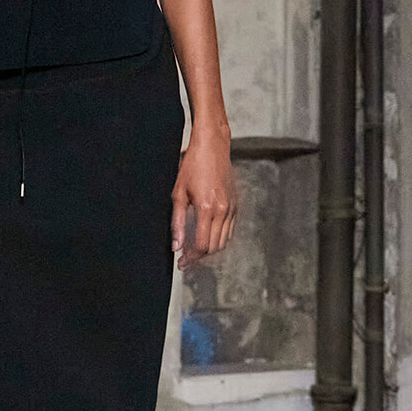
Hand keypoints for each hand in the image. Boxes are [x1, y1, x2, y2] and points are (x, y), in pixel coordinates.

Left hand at [171, 129, 236, 267]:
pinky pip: (228, 231)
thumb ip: (177, 222)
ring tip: (193, 253)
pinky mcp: (235, 205)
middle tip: (185, 261)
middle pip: (214, 247)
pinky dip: (218, 240)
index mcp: (208, 208)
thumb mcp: (178, 193)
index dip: (191, 258)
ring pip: (223, 242)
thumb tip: (176, 246)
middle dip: (199, 258)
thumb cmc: (193, 166)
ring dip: (209, 251)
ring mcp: (231, 208)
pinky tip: (206, 238)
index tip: (181, 262)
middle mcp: (223, 210)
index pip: (202, 245)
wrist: (212, 147)